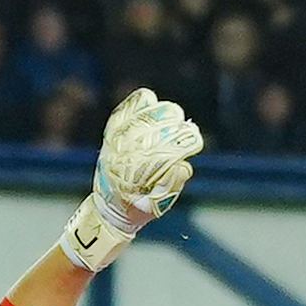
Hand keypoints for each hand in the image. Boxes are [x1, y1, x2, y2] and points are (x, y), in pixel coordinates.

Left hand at [91, 87, 201, 226]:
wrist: (110, 206)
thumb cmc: (140, 205)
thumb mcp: (158, 204)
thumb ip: (172, 184)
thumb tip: (184, 165)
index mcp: (136, 176)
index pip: (166, 152)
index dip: (184, 143)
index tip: (195, 140)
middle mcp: (124, 156)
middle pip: (155, 131)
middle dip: (175, 127)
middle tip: (186, 128)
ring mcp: (116, 143)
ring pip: (141, 118)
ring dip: (161, 113)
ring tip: (173, 114)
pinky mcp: (111, 135)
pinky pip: (124, 112)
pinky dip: (139, 103)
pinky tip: (150, 98)